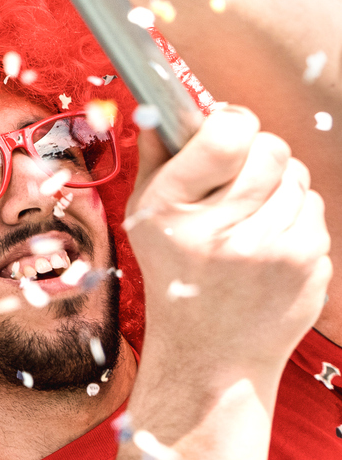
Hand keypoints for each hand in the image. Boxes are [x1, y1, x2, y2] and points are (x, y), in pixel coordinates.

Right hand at [125, 105, 330, 380]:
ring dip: (279, 186)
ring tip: (252, 217)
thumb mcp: (147, 220)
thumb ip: (157, 160)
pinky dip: (295, 216)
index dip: (232, 122)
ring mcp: (271, 247)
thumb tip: (159, 107)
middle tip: (240, 175)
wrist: (212, 352)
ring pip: (297, 176)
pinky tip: (269, 242)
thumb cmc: (176, 276)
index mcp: (174, 210)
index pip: (229, 133)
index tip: (224, 130)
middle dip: (259, 152)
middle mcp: (223, 228)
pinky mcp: (307, 261)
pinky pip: (313, 208)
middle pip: (271, 148)